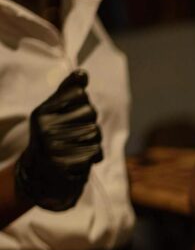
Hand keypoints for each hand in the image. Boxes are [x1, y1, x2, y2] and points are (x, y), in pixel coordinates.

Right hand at [14, 70, 103, 211]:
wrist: (43, 176)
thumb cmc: (52, 138)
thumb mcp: (54, 113)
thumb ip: (68, 93)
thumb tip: (83, 73)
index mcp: (42, 113)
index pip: (79, 93)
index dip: (83, 102)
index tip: (72, 113)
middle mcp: (46, 129)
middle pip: (91, 112)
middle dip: (89, 122)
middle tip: (74, 134)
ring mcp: (56, 148)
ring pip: (96, 132)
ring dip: (92, 141)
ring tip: (76, 147)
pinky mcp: (68, 165)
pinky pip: (97, 152)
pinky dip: (93, 156)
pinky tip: (80, 159)